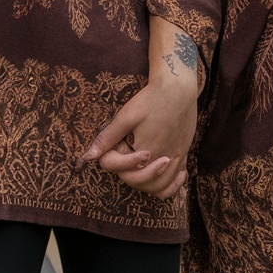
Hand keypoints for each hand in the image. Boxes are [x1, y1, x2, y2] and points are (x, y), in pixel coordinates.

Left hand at [82, 77, 197, 199]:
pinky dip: (171, 183)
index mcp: (147, 153)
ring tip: (143, 171)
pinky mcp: (184, 150)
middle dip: (132, 176)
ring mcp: (177, 156)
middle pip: (144, 185)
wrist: (178, 85)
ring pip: (163, 187)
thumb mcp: (126, 116)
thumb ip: (108, 138)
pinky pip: (178, 178)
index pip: (127, 175)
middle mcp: (164, 159)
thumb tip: (87, 157)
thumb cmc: (151, 98)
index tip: (122, 145)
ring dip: (150, 184)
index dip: (118, 163)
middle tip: (129, 159)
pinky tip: (165, 172)